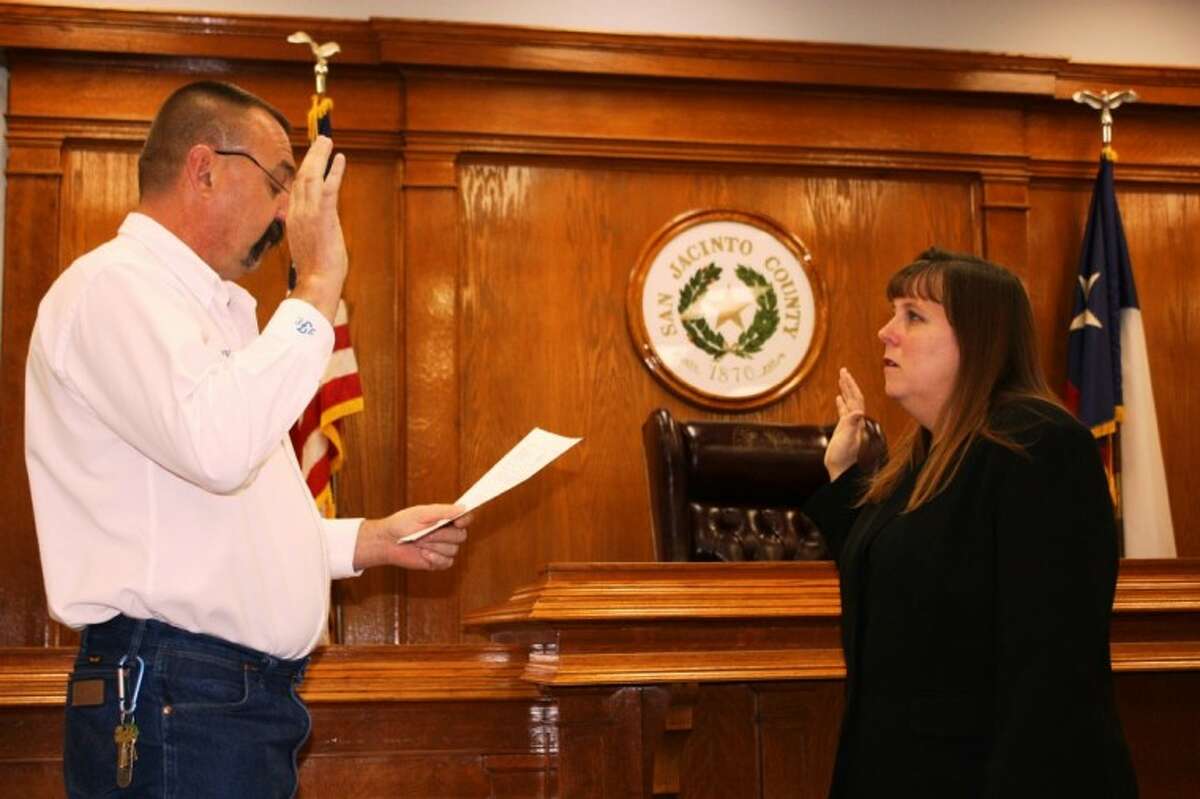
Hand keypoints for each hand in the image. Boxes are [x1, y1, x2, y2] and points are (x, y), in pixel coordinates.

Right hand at [286, 136, 347, 322]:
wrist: (316, 283)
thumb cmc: (315, 272)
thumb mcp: (307, 249)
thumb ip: (306, 235)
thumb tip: (305, 233)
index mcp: (292, 221)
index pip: (296, 189)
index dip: (304, 171)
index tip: (312, 160)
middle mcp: (296, 213)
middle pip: (301, 176)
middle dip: (311, 156)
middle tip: (321, 141)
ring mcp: (308, 213)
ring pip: (311, 175)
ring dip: (320, 156)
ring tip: (327, 140)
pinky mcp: (323, 216)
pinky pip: (328, 186)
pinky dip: (334, 170)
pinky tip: (340, 158)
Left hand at [353, 504, 471, 571]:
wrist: (388, 541)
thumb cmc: (402, 524)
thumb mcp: (422, 513)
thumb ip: (443, 511)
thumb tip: (463, 508)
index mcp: (446, 518)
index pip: (466, 518)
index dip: (466, 520)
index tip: (457, 522)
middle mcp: (448, 533)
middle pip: (461, 536)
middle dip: (441, 536)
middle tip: (424, 533)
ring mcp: (444, 548)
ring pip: (453, 550)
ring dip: (434, 547)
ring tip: (419, 543)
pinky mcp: (438, 562)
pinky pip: (447, 562)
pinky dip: (435, 558)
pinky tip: (423, 554)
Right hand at [825, 367, 866, 481]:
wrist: (842, 471)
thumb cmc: (843, 458)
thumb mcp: (846, 440)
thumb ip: (851, 425)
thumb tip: (857, 411)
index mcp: (857, 421)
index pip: (855, 398)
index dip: (850, 385)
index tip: (844, 373)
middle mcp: (856, 421)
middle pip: (854, 398)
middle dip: (848, 383)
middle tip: (843, 370)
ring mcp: (850, 425)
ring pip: (849, 403)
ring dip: (845, 390)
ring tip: (841, 379)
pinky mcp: (844, 431)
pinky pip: (844, 412)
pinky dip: (841, 403)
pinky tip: (838, 398)